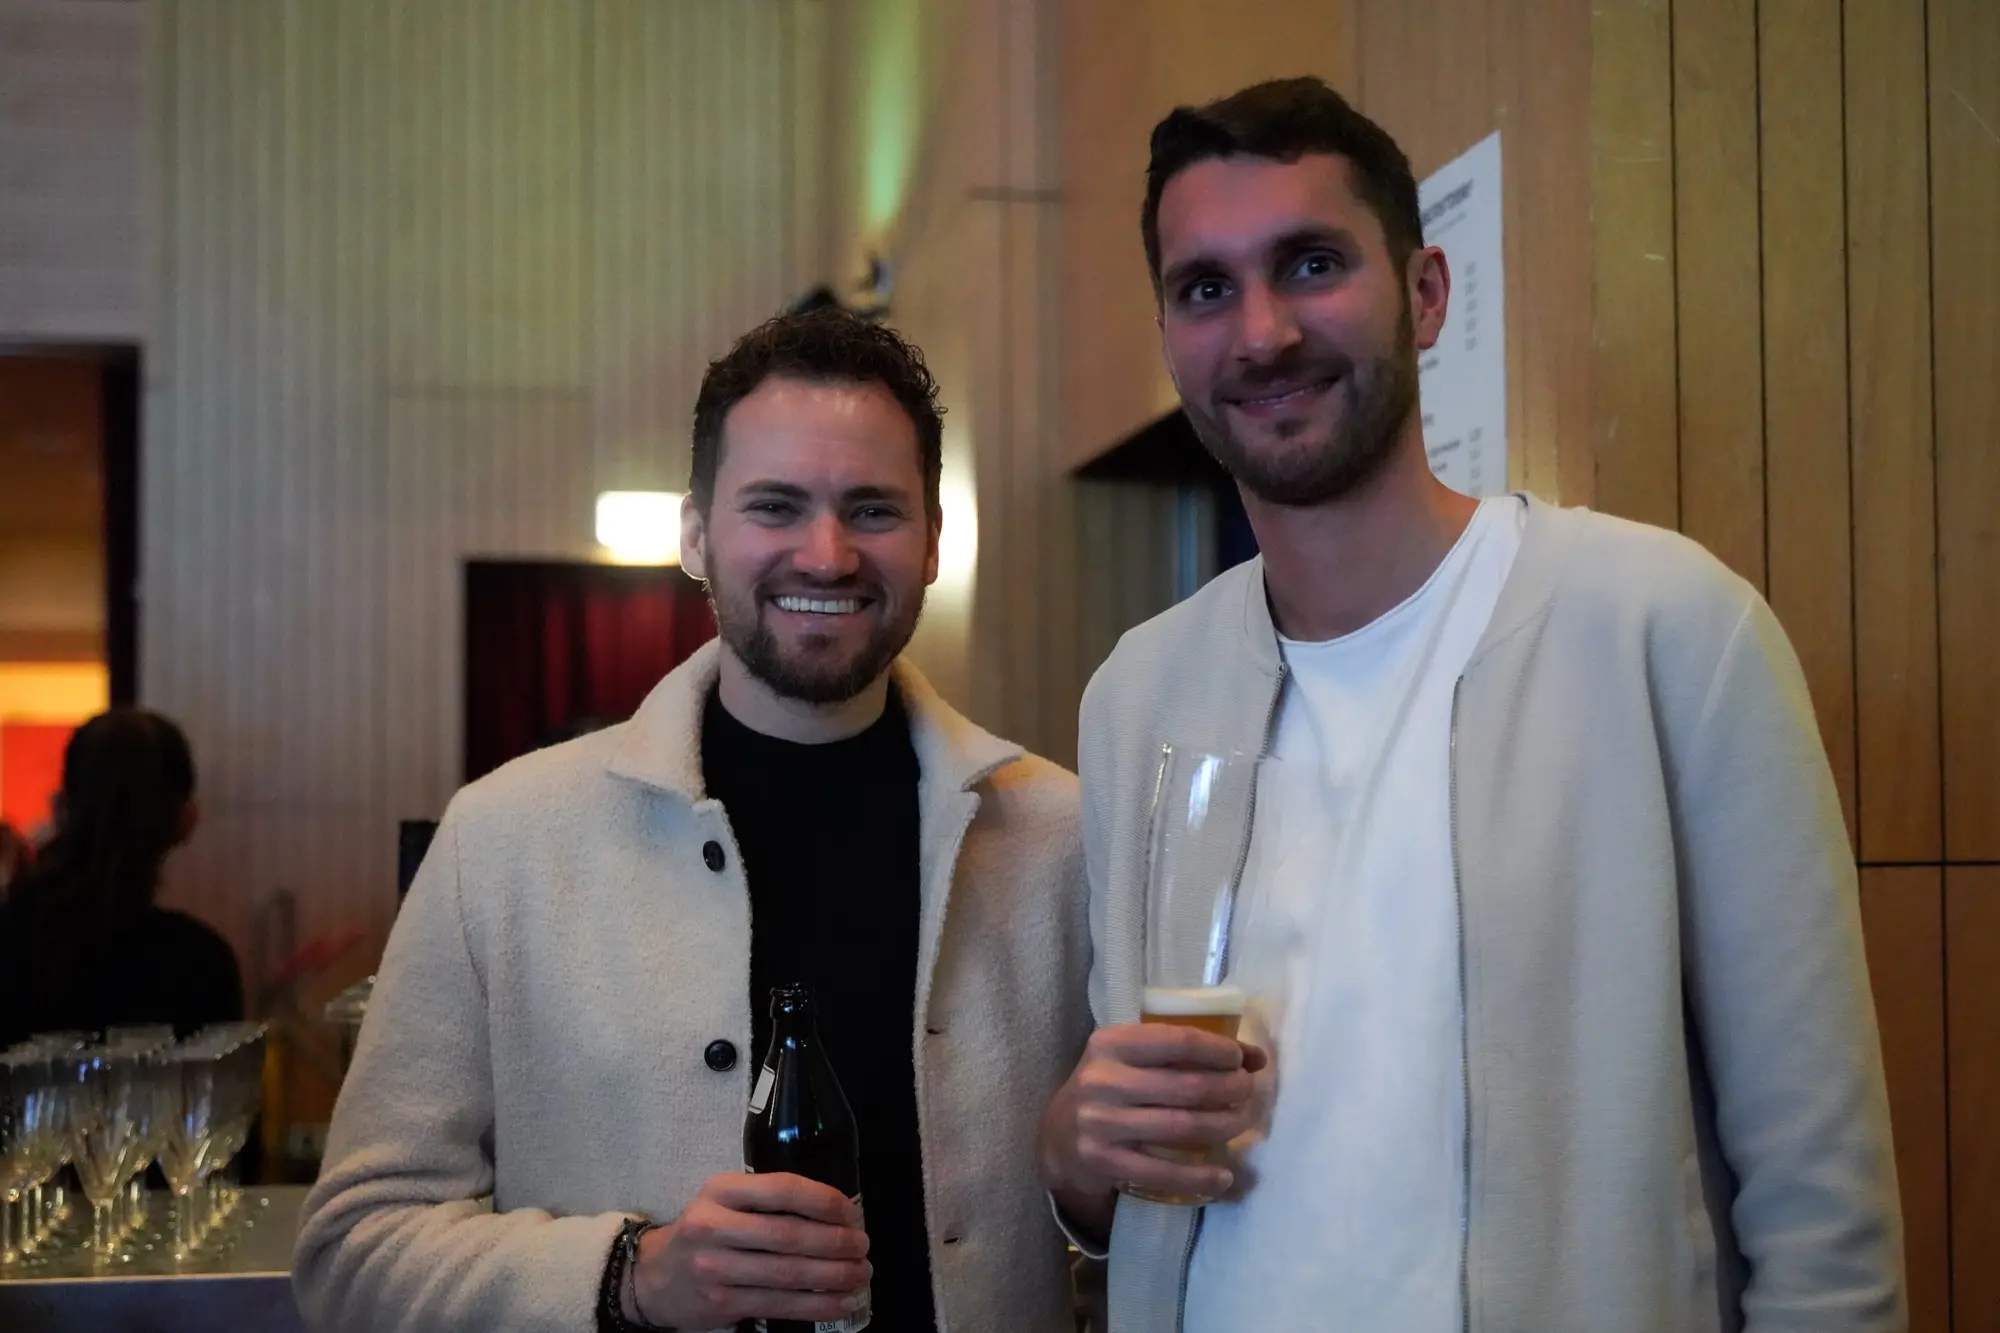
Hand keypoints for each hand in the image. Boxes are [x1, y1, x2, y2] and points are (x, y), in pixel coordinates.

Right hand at [626, 1172, 869, 1328]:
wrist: (656, 1276)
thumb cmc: (706, 1231)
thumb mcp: (725, 1201)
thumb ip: (767, 1199)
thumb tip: (836, 1210)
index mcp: (720, 1191)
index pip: (781, 1189)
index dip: (822, 1200)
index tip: (850, 1211)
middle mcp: (713, 1226)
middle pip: (788, 1235)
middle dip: (835, 1242)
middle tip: (863, 1246)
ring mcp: (715, 1268)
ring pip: (787, 1274)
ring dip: (833, 1276)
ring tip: (860, 1274)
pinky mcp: (721, 1303)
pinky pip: (779, 1305)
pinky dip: (817, 1305)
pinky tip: (841, 1301)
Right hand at [1038, 1023, 1267, 1234]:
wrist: (1058, 1138)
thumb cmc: (1108, 1089)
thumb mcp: (1131, 1059)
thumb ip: (1183, 1053)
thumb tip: (1254, 1057)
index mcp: (1111, 1044)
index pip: (1177, 1041)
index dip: (1219, 1050)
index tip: (1243, 1060)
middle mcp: (1102, 1080)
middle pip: (1186, 1086)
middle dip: (1230, 1089)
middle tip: (1247, 1092)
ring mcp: (1101, 1123)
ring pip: (1182, 1127)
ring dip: (1224, 1126)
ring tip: (1241, 1123)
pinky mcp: (1105, 1162)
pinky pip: (1164, 1173)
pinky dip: (1201, 1177)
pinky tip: (1224, 1176)